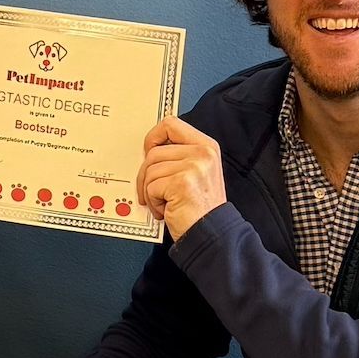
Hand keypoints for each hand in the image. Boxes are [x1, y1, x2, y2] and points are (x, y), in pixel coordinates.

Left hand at [136, 115, 226, 239]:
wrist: (212, 233)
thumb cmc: (201, 208)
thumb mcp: (197, 172)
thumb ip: (178, 156)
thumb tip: (149, 151)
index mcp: (206, 146)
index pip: (170, 124)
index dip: (153, 137)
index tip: (148, 152)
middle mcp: (202, 153)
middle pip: (154, 152)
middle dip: (146, 175)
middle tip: (152, 192)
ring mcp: (194, 166)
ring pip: (150, 170)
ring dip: (150, 191)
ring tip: (165, 203)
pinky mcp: (182, 182)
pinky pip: (151, 186)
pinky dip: (154, 202)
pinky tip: (167, 209)